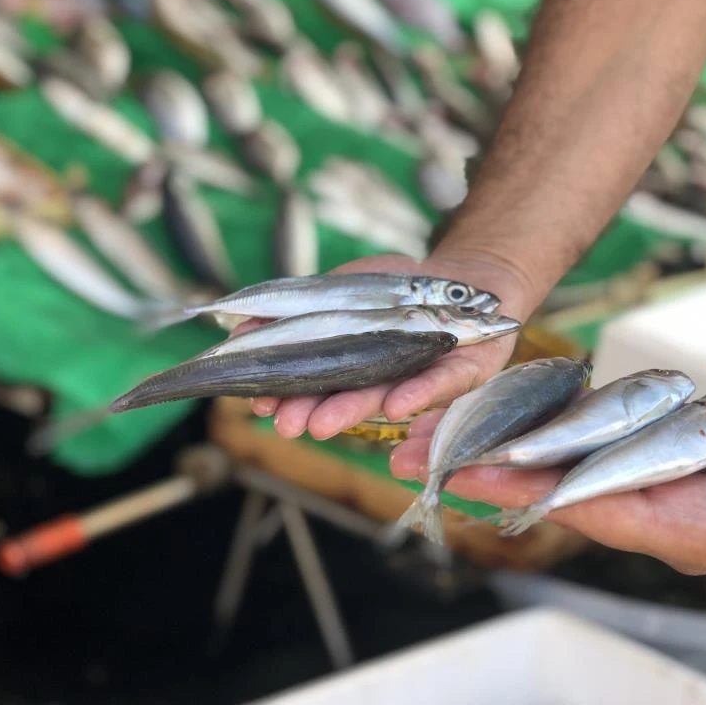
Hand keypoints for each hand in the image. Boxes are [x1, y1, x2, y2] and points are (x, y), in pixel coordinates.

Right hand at [239, 251, 532, 440]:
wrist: (467, 279)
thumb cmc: (401, 288)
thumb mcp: (342, 288)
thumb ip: (298, 307)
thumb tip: (239, 324)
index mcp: (353, 365)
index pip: (316, 383)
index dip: (288, 395)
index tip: (259, 405)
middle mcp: (385, 378)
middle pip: (348, 397)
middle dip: (316, 412)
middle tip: (288, 425)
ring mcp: (423, 376)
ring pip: (385, 396)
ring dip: (353, 411)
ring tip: (322, 424)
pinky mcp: (463, 372)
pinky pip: (439, 385)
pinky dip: (417, 394)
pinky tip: (395, 406)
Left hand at [390, 374, 705, 574]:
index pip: (602, 510)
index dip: (532, 493)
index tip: (467, 475)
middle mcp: (678, 509)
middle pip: (568, 489)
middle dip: (494, 471)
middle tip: (416, 452)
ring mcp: (677, 480)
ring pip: (579, 461)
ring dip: (513, 444)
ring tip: (446, 425)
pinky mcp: (684, 449)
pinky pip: (610, 436)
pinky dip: (562, 421)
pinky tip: (524, 407)